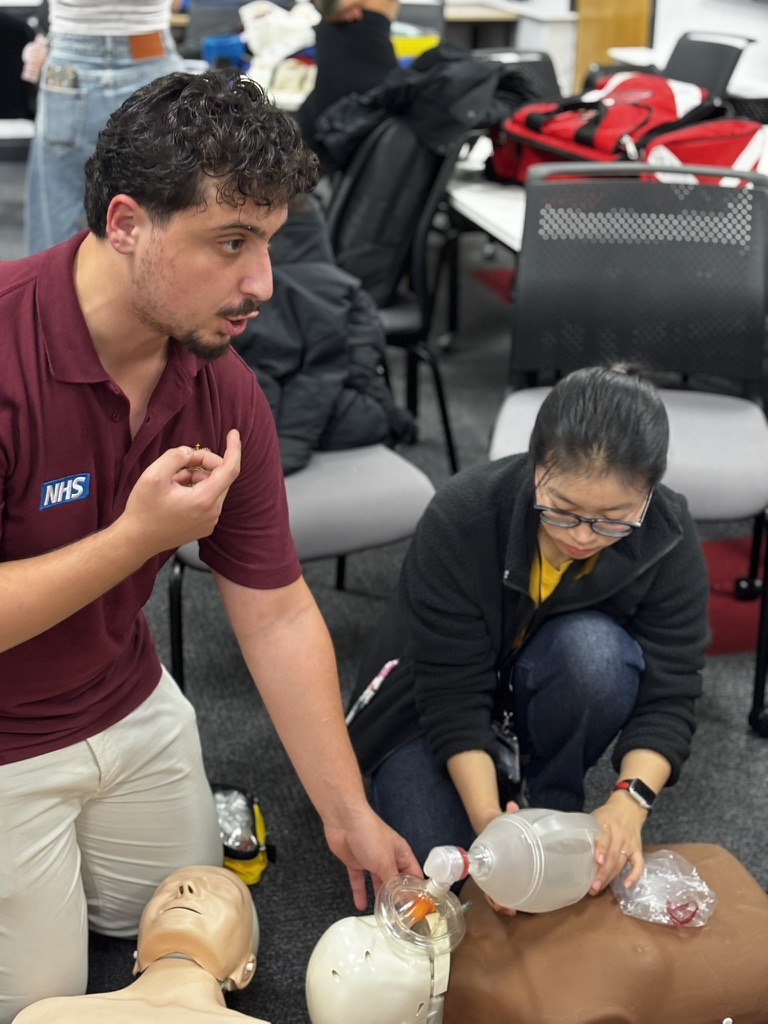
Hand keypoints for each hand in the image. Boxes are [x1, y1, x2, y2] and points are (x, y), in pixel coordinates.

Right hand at [121, 429, 240, 556]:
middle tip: (181, 462)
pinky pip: (208, 500)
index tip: (234, 433)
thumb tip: (191, 453)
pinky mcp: (204, 526)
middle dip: (204, 464)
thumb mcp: (154, 475)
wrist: (136, 540)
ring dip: (197, 477)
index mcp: (204, 500)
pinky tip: (176, 493)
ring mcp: (210, 522)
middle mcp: (213, 513)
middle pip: (221, 477)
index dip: (234, 448)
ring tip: (173, 482)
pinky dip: (196, 490)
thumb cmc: (143, 509)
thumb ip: (176, 456)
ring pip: (213, 487)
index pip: (230, 469)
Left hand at [324, 807, 421, 911]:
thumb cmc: (370, 834)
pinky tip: (361, 906)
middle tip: (400, 917)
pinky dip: (360, 892)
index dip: (417, 891)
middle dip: (397, 897)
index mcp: (401, 853)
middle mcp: (388, 857)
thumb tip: (404, 900)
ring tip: (383, 915)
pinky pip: (359, 880)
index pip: (414, 875)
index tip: (420, 908)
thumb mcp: (386, 862)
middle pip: (396, 881)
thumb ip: (394, 882)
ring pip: (378, 882)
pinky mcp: (356, 862)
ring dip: (379, 897)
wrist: (344, 821)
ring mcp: (371, 860)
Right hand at [481, 799, 519, 915]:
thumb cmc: (496, 824)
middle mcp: (491, 868)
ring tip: (512, 912)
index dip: (490, 891)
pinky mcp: (509, 875)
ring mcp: (499, 873)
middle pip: (490, 890)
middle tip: (506, 909)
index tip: (498, 902)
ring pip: (497, 893)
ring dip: (503, 904)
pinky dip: (513, 899)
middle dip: (497, 901)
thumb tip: (512, 806)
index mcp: (488, 856)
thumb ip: (507, 814)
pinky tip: (521, 906)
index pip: (485, 876)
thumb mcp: (500, 819)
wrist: (492, 824)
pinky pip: (508, 891)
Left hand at [589, 794, 646, 894]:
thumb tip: (566, 845)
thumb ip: (586, 830)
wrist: (628, 807)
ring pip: (621, 862)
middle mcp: (619, 834)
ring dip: (610, 877)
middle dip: (602, 873)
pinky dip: (634, 875)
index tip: (596, 861)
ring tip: (598, 888)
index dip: (601, 849)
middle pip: (612, 856)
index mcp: (606, 824)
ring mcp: (630, 843)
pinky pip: (639, 864)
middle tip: (592, 887)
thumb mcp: (594, 818)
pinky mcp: (638, 849)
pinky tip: (627, 885)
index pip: (605, 837)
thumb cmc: (606, 816)